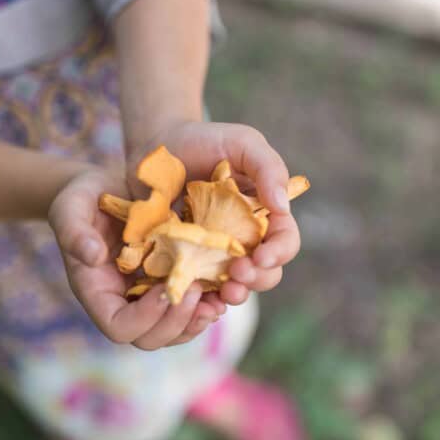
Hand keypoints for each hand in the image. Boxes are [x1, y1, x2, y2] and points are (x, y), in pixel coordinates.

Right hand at [48, 167, 219, 349]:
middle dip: (176, 322)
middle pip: (150, 338)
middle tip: (198, 292)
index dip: (144, 318)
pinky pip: (188, 308)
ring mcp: (147, 296)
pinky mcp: (168, 283)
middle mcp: (123, 302)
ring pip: (173, 329)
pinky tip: (222, 289)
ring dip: (197, 320)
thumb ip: (73, 231)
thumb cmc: (83, 198)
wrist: (105, 188)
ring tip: (218, 300)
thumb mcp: (70, 207)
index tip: (164, 291)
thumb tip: (92, 256)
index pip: (118, 326)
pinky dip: (206, 304)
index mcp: (97, 292)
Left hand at [127, 121, 300, 305]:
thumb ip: (268, 167)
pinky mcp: (187, 261)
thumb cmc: (203, 141)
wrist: (155, 147)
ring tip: (223, 291)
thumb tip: (283, 206)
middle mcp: (244, 239)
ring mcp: (215, 254)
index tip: (261, 256)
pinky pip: (199, 287)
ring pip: (235, 285)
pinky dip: (202, 298)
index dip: (279, 253)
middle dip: (257, 278)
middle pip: (265, 272)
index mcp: (264, 215)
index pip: (284, 241)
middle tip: (237, 274)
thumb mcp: (241, 142)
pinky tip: (196, 297)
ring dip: (234, 293)